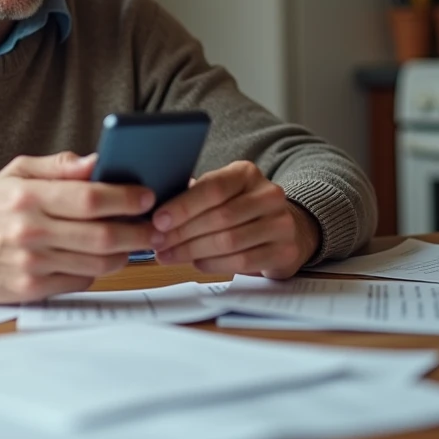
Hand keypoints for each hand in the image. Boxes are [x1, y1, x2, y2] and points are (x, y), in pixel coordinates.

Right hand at [0, 152, 156, 302]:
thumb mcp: (18, 172)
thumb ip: (60, 166)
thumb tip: (98, 161)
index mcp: (28, 196)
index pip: (89, 198)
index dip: (125, 198)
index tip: (147, 196)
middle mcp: (30, 231)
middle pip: (101, 235)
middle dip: (137, 231)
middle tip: (154, 226)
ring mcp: (31, 264)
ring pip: (97, 262)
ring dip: (124, 253)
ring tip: (134, 242)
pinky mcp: (31, 289)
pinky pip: (80, 281)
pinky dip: (98, 270)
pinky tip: (102, 257)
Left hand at [150, 161, 319, 278]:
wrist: (284, 229)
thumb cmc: (239, 210)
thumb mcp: (219, 195)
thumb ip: (192, 197)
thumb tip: (153, 211)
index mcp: (247, 174)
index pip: (214, 188)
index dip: (183, 206)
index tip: (158, 220)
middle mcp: (269, 194)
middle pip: (220, 217)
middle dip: (183, 233)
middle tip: (158, 243)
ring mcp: (281, 223)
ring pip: (229, 241)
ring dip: (193, 251)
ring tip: (169, 255)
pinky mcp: (285, 251)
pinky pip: (243, 261)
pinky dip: (214, 264)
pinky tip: (196, 263)